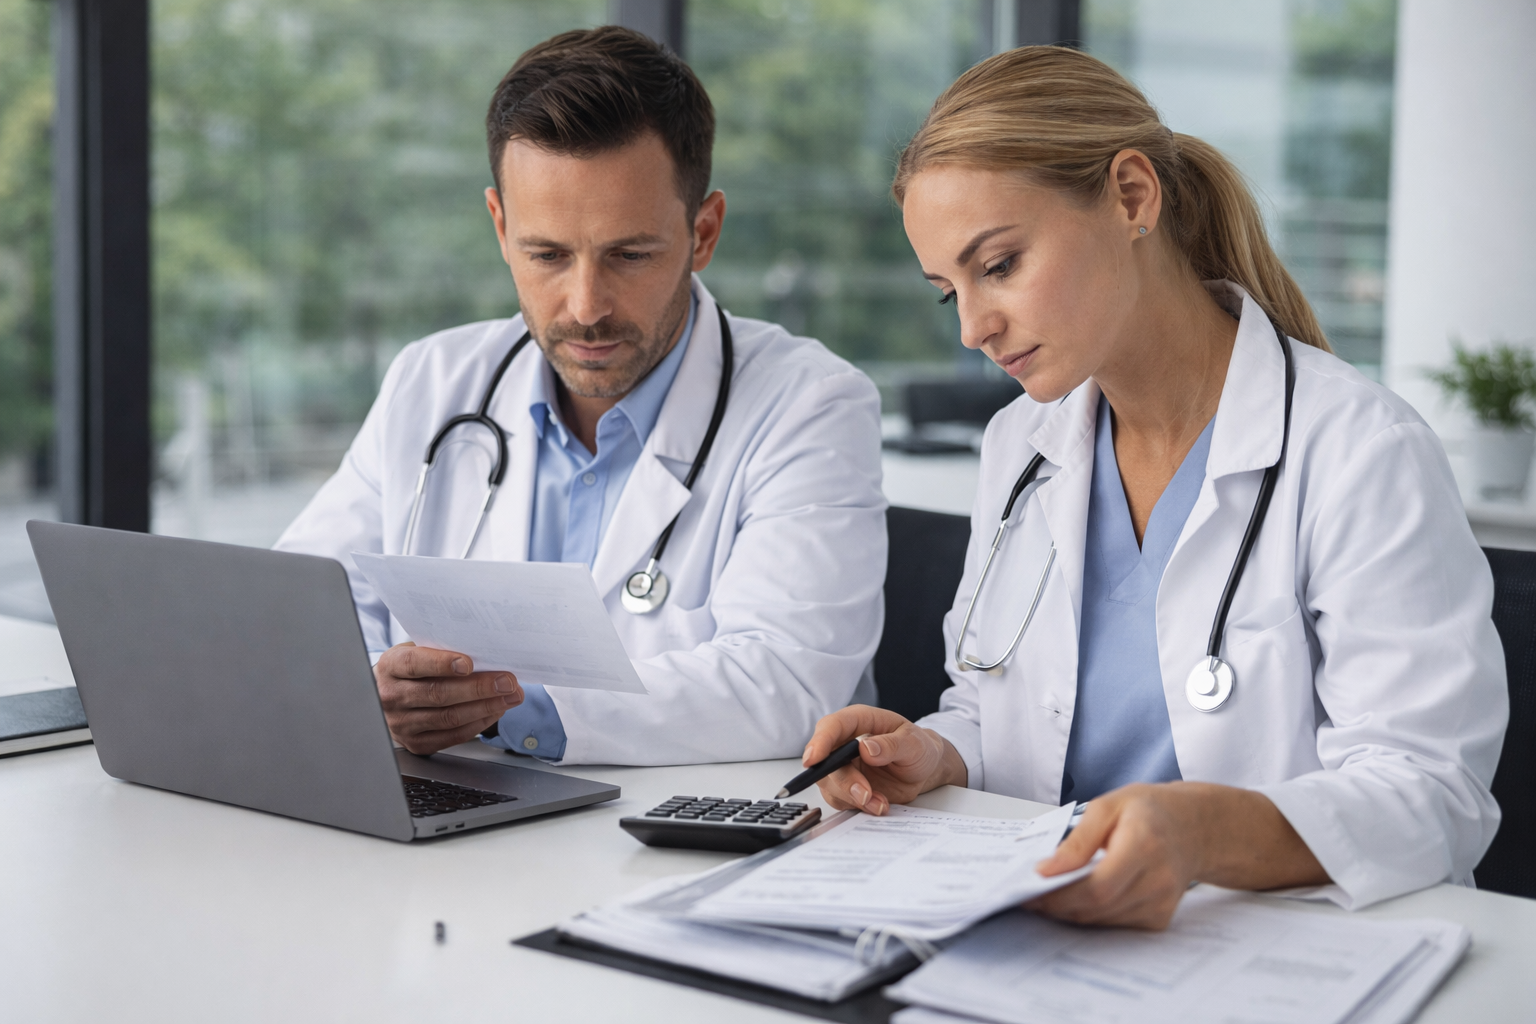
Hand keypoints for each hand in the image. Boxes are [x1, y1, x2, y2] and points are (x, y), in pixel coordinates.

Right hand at [374, 642, 522, 754]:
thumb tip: (485, 650)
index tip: (469, 663)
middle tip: (506, 681)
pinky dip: (479, 723)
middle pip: (438, 694)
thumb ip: (441, 650)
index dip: (442, 664)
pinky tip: (495, 710)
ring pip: (449, 718)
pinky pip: (453, 736)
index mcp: (390, 667)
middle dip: (478, 688)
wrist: (389, 695)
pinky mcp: (416, 743)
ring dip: (485, 707)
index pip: (414, 664)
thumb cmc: (413, 668)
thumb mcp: (418, 650)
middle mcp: (392, 697)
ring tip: (509, 696)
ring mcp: (402, 724)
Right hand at [806, 705, 966, 814]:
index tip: (813, 760)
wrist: (924, 769)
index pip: (831, 726)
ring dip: (852, 797)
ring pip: (829, 784)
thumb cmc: (918, 748)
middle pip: (826, 760)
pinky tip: (878, 804)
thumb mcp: (914, 743)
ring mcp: (843, 766)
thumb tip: (866, 749)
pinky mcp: (846, 787)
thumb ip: (891, 745)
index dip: (819, 741)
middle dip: (843, 781)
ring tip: (879, 802)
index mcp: (859, 721)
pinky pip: (841, 800)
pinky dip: (859, 807)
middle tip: (864, 794)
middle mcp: (845, 742)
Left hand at [1027, 782, 1328, 929]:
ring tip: (1048, 895)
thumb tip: (1046, 869)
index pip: (1099, 886)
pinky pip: (1116, 924)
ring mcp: (1163, 902)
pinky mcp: (1160, 917)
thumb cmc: (1149, 810)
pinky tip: (1078, 898)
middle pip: (1098, 907)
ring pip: (1104, 920)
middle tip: (1030, 894)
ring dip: (1071, 912)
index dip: (1061, 894)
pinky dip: (1092, 914)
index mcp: (1145, 844)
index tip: (1030, 889)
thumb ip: (1077, 840)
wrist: (1195, 827)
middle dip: (1058, 904)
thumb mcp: (1108, 806)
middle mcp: (1159, 878)